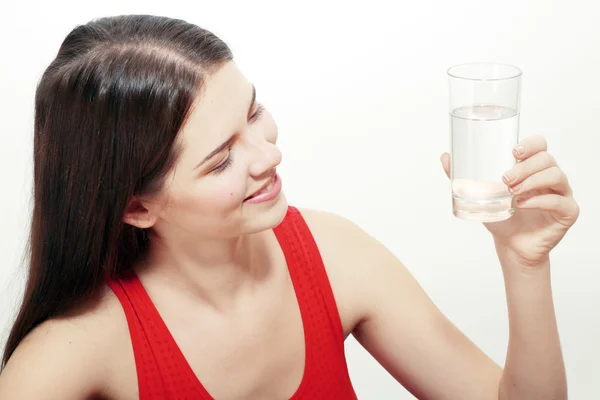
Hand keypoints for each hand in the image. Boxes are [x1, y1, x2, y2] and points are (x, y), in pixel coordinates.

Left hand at [441, 136, 579, 267]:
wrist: (510, 246)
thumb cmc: (499, 216)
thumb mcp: (479, 194)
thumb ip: (462, 176)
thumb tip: (445, 156)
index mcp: (532, 167)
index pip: (539, 145)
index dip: (530, 144)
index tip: (513, 151)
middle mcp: (549, 176)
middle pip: (546, 159)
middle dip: (525, 167)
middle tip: (505, 179)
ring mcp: (561, 193)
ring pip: (556, 175)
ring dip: (532, 181)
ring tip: (513, 193)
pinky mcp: (567, 212)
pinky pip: (561, 201)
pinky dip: (541, 201)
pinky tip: (524, 205)